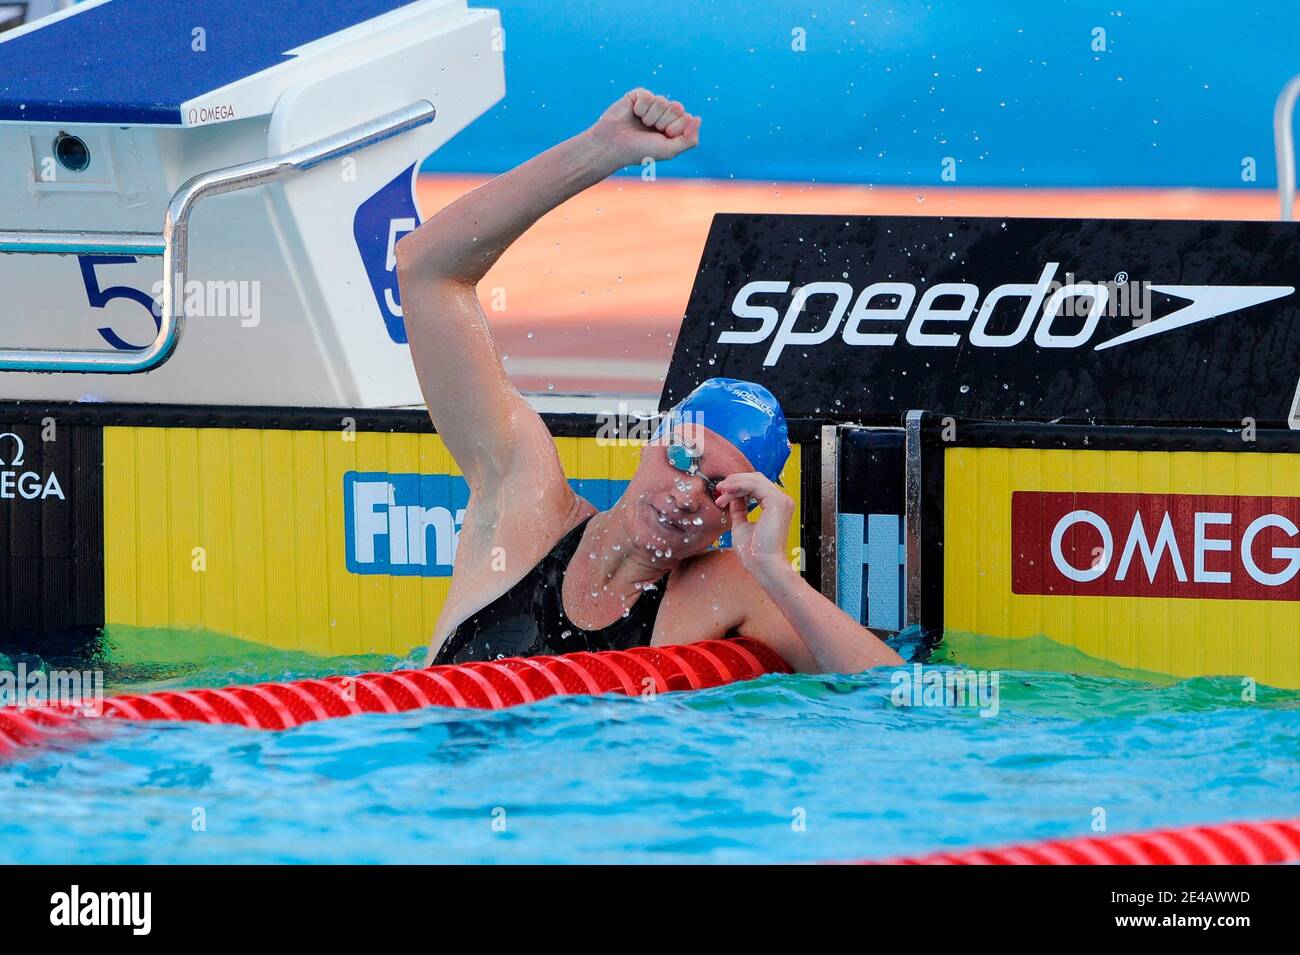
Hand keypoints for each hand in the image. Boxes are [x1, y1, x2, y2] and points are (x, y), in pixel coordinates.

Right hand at [587, 88, 701, 167]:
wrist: (612, 145)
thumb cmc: (640, 151)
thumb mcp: (669, 151)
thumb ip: (689, 139)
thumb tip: (698, 118)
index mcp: (674, 127)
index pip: (687, 118)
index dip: (674, 128)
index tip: (661, 137)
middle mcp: (665, 114)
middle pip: (677, 107)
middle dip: (663, 121)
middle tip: (650, 130)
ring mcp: (653, 104)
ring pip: (662, 101)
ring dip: (650, 116)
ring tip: (640, 123)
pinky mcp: (640, 95)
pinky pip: (649, 95)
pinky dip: (641, 107)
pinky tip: (633, 114)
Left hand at [714, 472, 794, 578]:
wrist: (762, 564)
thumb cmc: (754, 552)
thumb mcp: (741, 525)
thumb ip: (739, 509)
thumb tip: (732, 497)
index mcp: (775, 506)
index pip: (755, 486)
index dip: (736, 486)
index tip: (721, 494)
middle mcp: (782, 501)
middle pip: (755, 479)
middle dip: (734, 481)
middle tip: (719, 489)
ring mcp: (781, 500)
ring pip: (754, 479)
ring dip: (734, 483)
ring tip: (721, 491)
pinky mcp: (777, 502)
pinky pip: (755, 484)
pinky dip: (739, 485)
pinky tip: (727, 491)